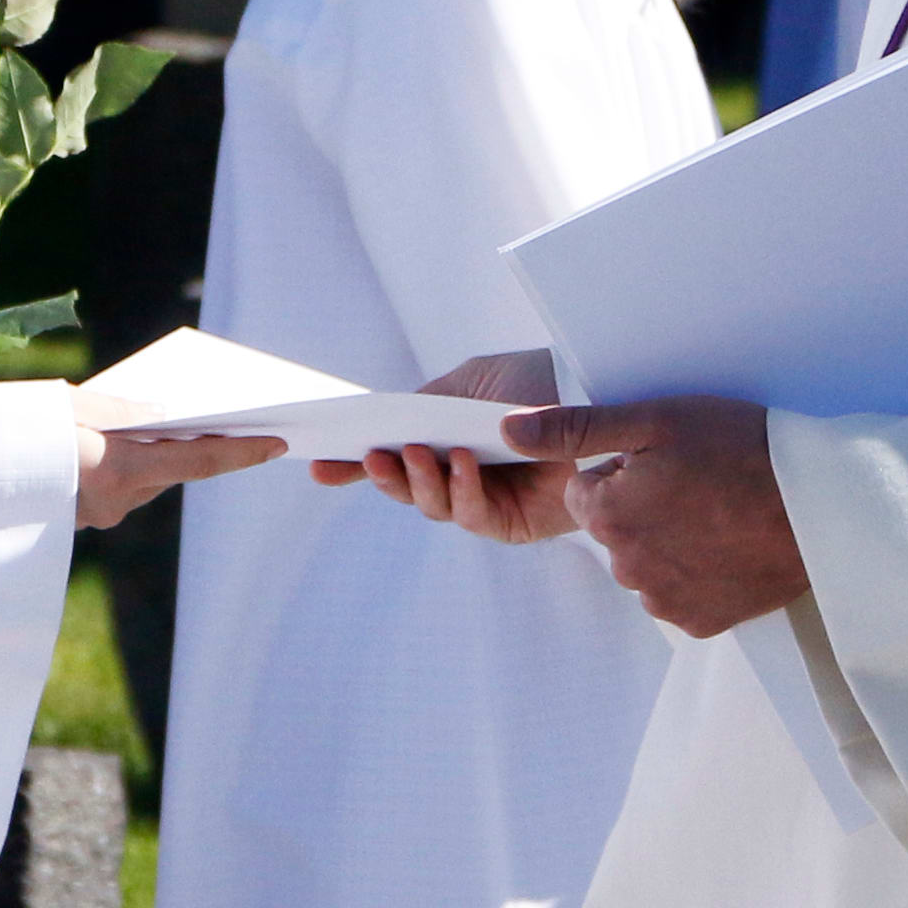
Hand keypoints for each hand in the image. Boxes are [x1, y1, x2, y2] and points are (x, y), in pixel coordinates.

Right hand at [68, 394, 282, 529]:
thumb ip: (120, 408)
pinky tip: (127, 440)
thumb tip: (162, 414)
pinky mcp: (78, 520)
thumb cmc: (13, 429)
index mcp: (114, 468)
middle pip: (175, 470)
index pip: (198, 461)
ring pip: (148, 481)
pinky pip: (123, 489)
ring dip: (162, 454)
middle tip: (229, 419)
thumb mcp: (65, 403)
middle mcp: (112, 501)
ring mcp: (96, 517)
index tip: (277, 445)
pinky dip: (132, 465)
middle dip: (199, 444)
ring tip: (175, 421)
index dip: (241, 452)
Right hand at [321, 351, 578, 541]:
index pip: (389, 460)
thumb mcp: (466, 384)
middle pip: (403, 488)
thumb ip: (423, 406)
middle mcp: (457, 477)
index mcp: (440, 444)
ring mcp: (482, 501)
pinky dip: (461, 490)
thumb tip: (378, 428)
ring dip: (417, 481)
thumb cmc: (533, 385)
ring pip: (432, 505)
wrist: (590, 396)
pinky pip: (473, 515)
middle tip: (368, 457)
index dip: (351, 467)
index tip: (317, 463)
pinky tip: (460, 465)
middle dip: (381, 476)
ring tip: (414, 454)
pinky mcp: (511, 524)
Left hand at [517, 392, 806, 637]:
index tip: (667, 461)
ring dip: (668, 541)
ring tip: (718, 512)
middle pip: (614, 530)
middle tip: (697, 484)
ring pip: (645, 563)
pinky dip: (697, 573)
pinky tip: (728, 546)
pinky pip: (680, 593)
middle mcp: (626, 567)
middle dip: (643, 507)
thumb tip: (506, 430)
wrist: (820, 506)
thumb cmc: (740, 451)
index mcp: (607, 516)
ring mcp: (663, 600)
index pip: (586, 491)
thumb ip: (572, 428)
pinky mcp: (701, 622)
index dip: (624, 471)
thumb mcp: (654, 420)